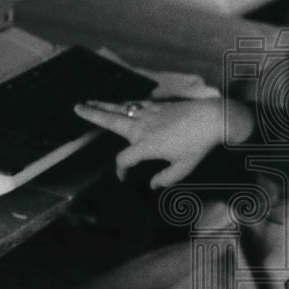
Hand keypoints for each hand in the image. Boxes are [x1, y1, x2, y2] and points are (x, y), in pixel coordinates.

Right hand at [73, 98, 249, 187]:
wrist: (212, 118)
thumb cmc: (198, 144)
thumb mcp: (184, 168)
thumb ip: (166, 179)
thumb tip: (153, 185)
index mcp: (145, 145)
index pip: (123, 159)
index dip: (120, 170)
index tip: (123, 177)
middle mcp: (142, 126)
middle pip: (111, 121)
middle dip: (92, 115)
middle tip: (76, 108)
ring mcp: (149, 113)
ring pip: (120, 108)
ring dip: (103, 105)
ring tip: (88, 102)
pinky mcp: (157, 105)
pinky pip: (135, 104)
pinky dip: (124, 104)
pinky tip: (120, 104)